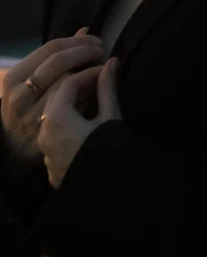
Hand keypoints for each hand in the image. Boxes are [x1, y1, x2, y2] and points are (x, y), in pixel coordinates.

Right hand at [1, 27, 105, 175]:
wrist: (12, 145)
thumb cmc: (27, 103)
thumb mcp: (32, 78)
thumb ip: (56, 55)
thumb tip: (85, 31)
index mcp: (14, 77)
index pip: (51, 48)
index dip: (78, 42)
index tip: (96, 41)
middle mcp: (20, 95)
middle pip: (60, 62)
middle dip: (87, 52)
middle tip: (102, 52)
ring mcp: (32, 115)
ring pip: (69, 84)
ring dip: (92, 71)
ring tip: (104, 67)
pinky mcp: (46, 133)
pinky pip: (75, 106)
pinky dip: (89, 92)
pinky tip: (98, 87)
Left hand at [37, 57, 121, 189]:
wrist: (107, 194)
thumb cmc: (109, 151)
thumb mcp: (110, 117)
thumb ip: (108, 88)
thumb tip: (111, 62)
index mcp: (56, 117)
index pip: (69, 83)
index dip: (89, 72)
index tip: (106, 68)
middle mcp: (45, 133)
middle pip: (58, 99)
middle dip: (78, 85)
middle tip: (100, 79)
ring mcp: (47, 152)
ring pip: (55, 119)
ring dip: (72, 105)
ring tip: (94, 98)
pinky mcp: (53, 167)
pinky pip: (57, 137)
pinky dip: (69, 124)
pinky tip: (86, 123)